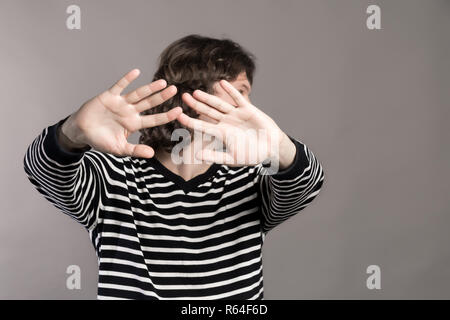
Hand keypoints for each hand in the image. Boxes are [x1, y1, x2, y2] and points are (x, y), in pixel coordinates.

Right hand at [61, 69, 181, 157]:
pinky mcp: (109, 96)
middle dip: (162, 97)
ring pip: (138, 94)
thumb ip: (135, 150)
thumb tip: (152, 154)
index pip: (154, 119)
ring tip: (163, 82)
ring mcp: (120, 103)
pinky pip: (119, 86)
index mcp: (134, 124)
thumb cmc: (101, 141)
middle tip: (175, 90)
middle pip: (149, 103)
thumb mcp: (119, 148)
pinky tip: (136, 72)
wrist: (81, 132)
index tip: (179, 110)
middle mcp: (130, 112)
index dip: (166, 115)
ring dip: (150, 88)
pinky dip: (127, 79)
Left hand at [176, 79, 294, 166]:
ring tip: (197, 92)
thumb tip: (197, 156)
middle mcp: (225, 122)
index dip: (190, 121)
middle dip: (195, 105)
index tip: (178, 115)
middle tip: (183, 97)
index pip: (202, 126)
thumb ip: (215, 157)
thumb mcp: (232, 159)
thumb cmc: (251, 155)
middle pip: (207, 112)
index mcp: (221, 134)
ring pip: (219, 104)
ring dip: (208, 98)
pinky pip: (237, 98)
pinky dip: (230, 91)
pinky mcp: (247, 109)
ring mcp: (235, 115)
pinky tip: (221, 83)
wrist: (271, 148)